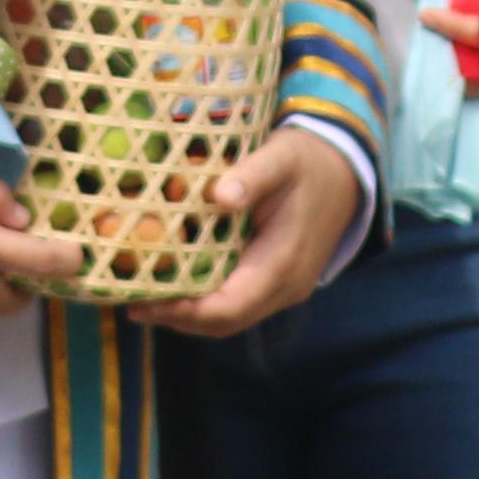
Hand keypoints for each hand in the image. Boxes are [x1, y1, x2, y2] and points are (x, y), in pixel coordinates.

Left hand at [146, 126, 365, 340]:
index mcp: (283, 263)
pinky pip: (238, 303)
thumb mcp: (281, 156)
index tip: (145, 299)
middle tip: (132, 303)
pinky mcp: (278, 283)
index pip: (229, 307)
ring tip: (144, 299)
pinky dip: (204, 302)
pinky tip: (177, 286)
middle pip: (224, 322)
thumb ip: (252, 175)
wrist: (346, 171)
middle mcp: (286, 287)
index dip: (185, 310)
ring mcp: (284, 289)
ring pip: (230, 318)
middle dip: (177, 318)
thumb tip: (220, 196)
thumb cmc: (308, 161)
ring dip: (188, 314)